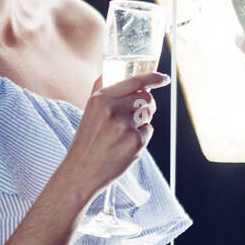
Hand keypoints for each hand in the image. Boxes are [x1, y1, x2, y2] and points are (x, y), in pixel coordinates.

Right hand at [63, 72, 169, 200]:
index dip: (153, 78)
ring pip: (148, 115)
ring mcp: (126, 126)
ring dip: (142, 122)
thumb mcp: (89, 111)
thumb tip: (111, 73)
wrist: (80, 172)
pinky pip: (148, 132)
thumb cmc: (86, 142)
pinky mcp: (135, 142)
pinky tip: (124, 146)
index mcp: (101, 98)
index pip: (134, 81)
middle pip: (147, 99)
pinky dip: (140, 138)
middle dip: (146, 106)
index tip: (163, 78)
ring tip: (123, 133)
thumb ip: (101, 92)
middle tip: (136, 116)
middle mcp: (113, 109)